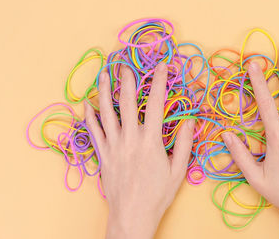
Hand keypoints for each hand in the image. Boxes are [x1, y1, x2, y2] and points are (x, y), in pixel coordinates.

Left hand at [84, 62, 194, 238]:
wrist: (132, 216)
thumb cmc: (157, 195)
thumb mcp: (178, 171)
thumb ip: (185, 145)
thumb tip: (191, 122)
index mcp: (151, 141)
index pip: (157, 103)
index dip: (159, 82)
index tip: (161, 66)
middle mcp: (130, 139)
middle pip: (128, 102)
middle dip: (127, 80)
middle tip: (125, 63)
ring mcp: (113, 146)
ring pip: (106, 113)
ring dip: (104, 91)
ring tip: (103, 75)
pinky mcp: (102, 156)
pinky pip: (93, 132)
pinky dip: (89, 118)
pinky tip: (87, 105)